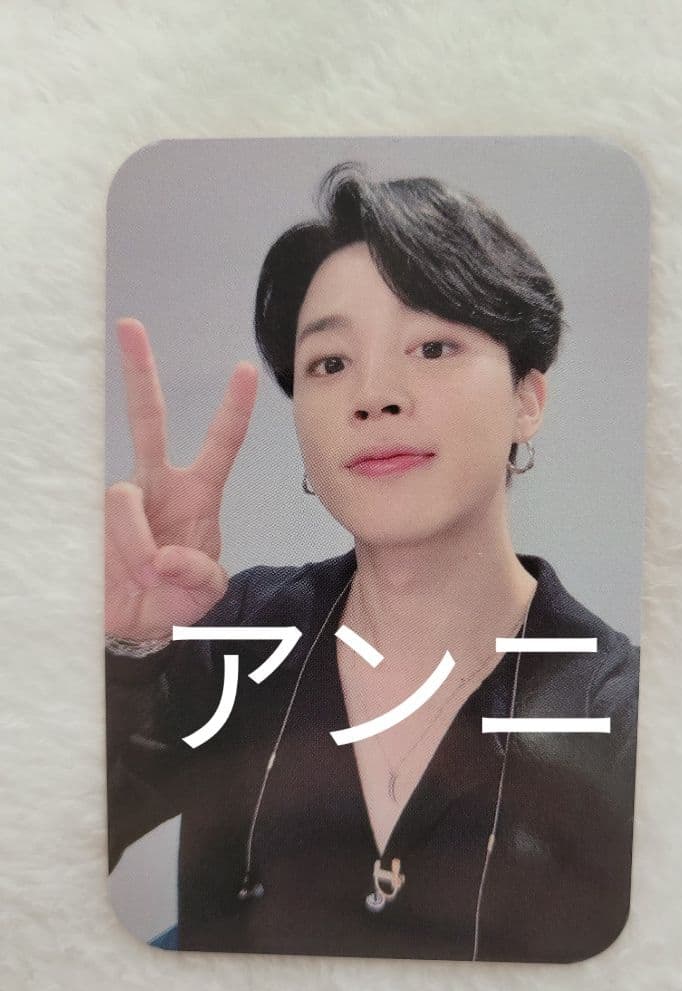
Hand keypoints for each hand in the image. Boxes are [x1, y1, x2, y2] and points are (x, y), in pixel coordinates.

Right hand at [105, 319, 258, 640]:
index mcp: (196, 495)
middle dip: (140, 373)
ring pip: (124, 501)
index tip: (246, 370)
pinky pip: (100, 525)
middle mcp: (155, 486)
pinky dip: (114, 554)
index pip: (220, 444)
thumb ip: (200, 576)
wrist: (130, 625)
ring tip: (145, 574)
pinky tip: (108, 570)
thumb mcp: (205, 594)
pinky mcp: (88, 518)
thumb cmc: (173, 597)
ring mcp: (119, 500)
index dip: (233, 409)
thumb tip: (166, 556)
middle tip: (132, 326)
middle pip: (147, 420)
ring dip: (137, 544)